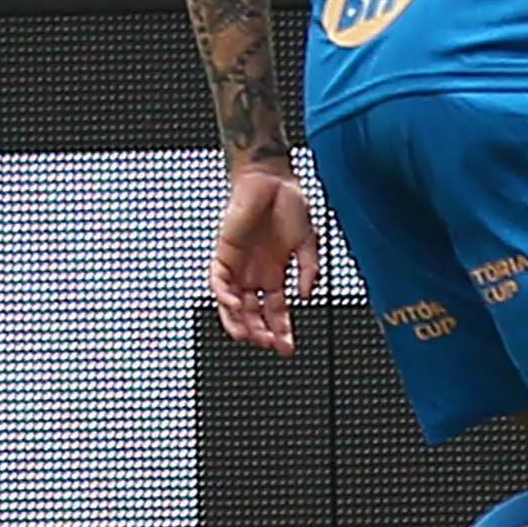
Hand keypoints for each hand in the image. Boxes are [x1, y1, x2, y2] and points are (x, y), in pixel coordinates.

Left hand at [209, 161, 321, 351]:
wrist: (272, 179)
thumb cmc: (289, 204)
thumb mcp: (309, 242)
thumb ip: (309, 270)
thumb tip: (305, 295)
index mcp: (276, 273)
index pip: (276, 311)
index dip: (281, 330)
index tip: (287, 347)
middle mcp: (255, 273)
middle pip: (253, 313)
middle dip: (261, 331)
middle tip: (270, 343)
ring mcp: (239, 265)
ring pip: (232, 303)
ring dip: (238, 321)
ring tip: (248, 335)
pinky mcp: (224, 252)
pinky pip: (218, 280)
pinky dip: (223, 295)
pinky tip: (233, 305)